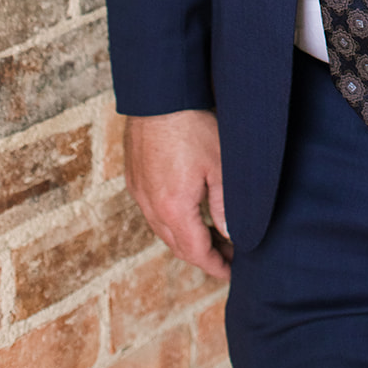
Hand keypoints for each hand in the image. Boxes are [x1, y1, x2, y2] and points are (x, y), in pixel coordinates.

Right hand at [124, 110, 231, 279]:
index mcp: (173, 209)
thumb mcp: (220, 166)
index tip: (231, 272)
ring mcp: (139, 192)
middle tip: (227, 255)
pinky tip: (186, 210)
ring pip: (162, 229)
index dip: (215, 265)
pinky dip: (170, 219)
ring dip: (185, 238)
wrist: (159, 95)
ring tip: (210, 235)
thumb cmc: (194, 125)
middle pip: (177, 245)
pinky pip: (152, 210)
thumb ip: (226, 206)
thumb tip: (232, 236)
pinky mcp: (134, 177)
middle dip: (202, 255)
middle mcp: (151, 206)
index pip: (196, 252)